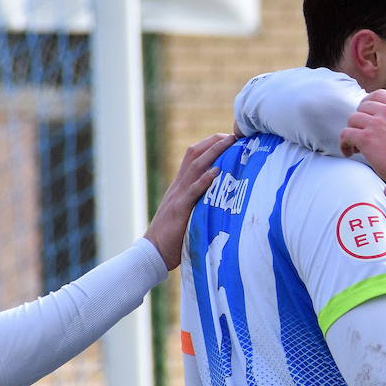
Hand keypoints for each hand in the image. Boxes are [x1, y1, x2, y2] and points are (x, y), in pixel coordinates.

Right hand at [145, 132, 235, 269]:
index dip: (209, 145)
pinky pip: (193, 190)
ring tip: (228, 142)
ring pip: (195, 166)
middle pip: (194, 154)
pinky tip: (217, 171)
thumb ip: (198, 202)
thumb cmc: (172, 236)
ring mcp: (179, 195)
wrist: (153, 251)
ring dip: (213, 152)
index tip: (225, 138)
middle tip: (232, 134)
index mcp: (180, 185)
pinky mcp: (180, 209)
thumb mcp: (186, 212)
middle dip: (213, 141)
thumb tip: (218, 198)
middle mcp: (179, 185)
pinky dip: (205, 179)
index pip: (193, 156)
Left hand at [340, 90, 385, 223]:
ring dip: (351, 133)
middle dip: (359, 122)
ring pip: (352, 120)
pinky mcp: (367, 139)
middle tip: (362, 137)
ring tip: (357, 148)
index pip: (378, 95)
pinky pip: (346, 135)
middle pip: (362, 107)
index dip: (367, 105)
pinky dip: (344, 144)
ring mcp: (377, 124)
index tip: (365, 117)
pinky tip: (349, 153)